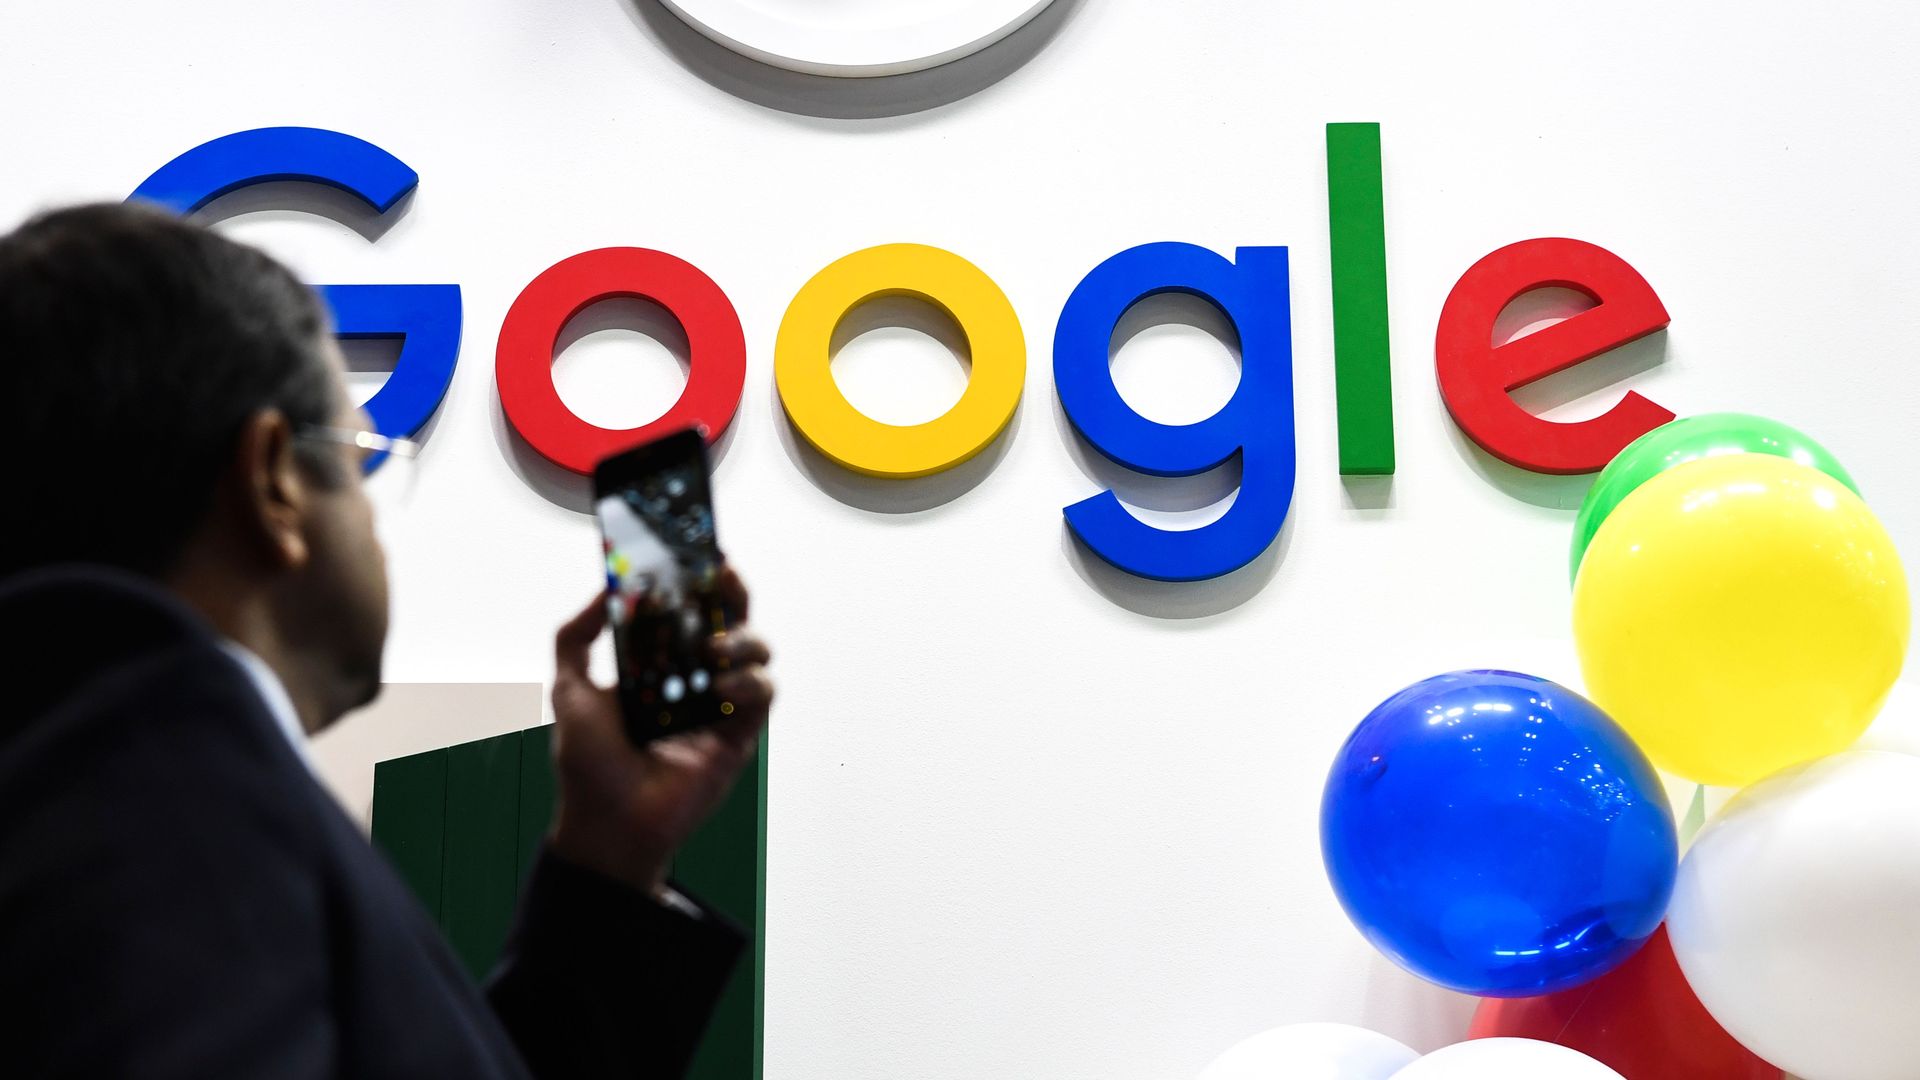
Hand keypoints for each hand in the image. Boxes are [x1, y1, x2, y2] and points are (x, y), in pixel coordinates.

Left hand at [546, 565, 772, 894]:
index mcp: (659, 663)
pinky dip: (749, 681)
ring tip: (713, 648)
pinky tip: (722, 686)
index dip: (698, 579)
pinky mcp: (739, 734)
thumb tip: (603, 589)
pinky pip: (763, 694)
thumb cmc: (588, 763)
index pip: (687, 609)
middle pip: (730, 620)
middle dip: (732, 592)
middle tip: (723, 575)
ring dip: (742, 638)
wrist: (608, 822)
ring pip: (756, 652)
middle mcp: (695, 678)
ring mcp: (720, 704)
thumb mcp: (569, 688)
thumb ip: (576, 636)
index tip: (700, 551)